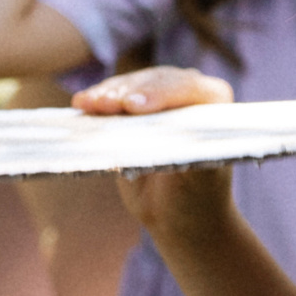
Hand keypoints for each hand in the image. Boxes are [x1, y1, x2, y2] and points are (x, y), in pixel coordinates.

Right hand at [69, 67, 238, 238]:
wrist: (178, 213)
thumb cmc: (197, 196)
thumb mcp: (200, 178)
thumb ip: (189, 152)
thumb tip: (165, 133)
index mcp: (215, 102)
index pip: (187, 89)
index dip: (159, 94)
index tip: (132, 107)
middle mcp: (189, 92)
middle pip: (155, 82)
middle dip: (127, 92)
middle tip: (102, 105)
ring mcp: (160, 96)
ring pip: (132, 86)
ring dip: (108, 94)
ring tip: (87, 105)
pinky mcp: (135, 108)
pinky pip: (115, 96)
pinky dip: (98, 99)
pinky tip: (81, 104)